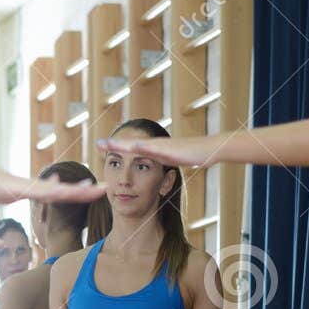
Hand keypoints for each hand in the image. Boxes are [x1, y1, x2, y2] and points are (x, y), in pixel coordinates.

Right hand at [0, 167, 105, 206]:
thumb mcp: (7, 189)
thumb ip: (25, 189)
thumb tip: (42, 183)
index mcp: (31, 189)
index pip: (60, 192)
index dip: (79, 191)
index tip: (96, 188)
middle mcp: (31, 186)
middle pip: (63, 190)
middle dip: (85, 191)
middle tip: (106, 188)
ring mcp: (22, 187)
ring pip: (53, 191)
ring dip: (74, 191)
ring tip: (93, 190)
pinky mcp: (11, 189)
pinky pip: (34, 192)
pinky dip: (49, 192)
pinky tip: (62, 190)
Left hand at [99, 132, 231, 167]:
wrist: (211, 148)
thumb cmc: (197, 155)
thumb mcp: (178, 161)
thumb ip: (168, 161)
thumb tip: (163, 165)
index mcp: (158, 149)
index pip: (135, 149)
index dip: (120, 148)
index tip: (105, 148)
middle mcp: (157, 145)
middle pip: (131, 144)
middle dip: (114, 144)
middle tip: (97, 143)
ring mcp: (162, 146)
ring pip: (138, 144)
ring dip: (122, 144)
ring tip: (106, 144)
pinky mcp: (169, 149)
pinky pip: (152, 148)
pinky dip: (140, 147)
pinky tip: (129, 146)